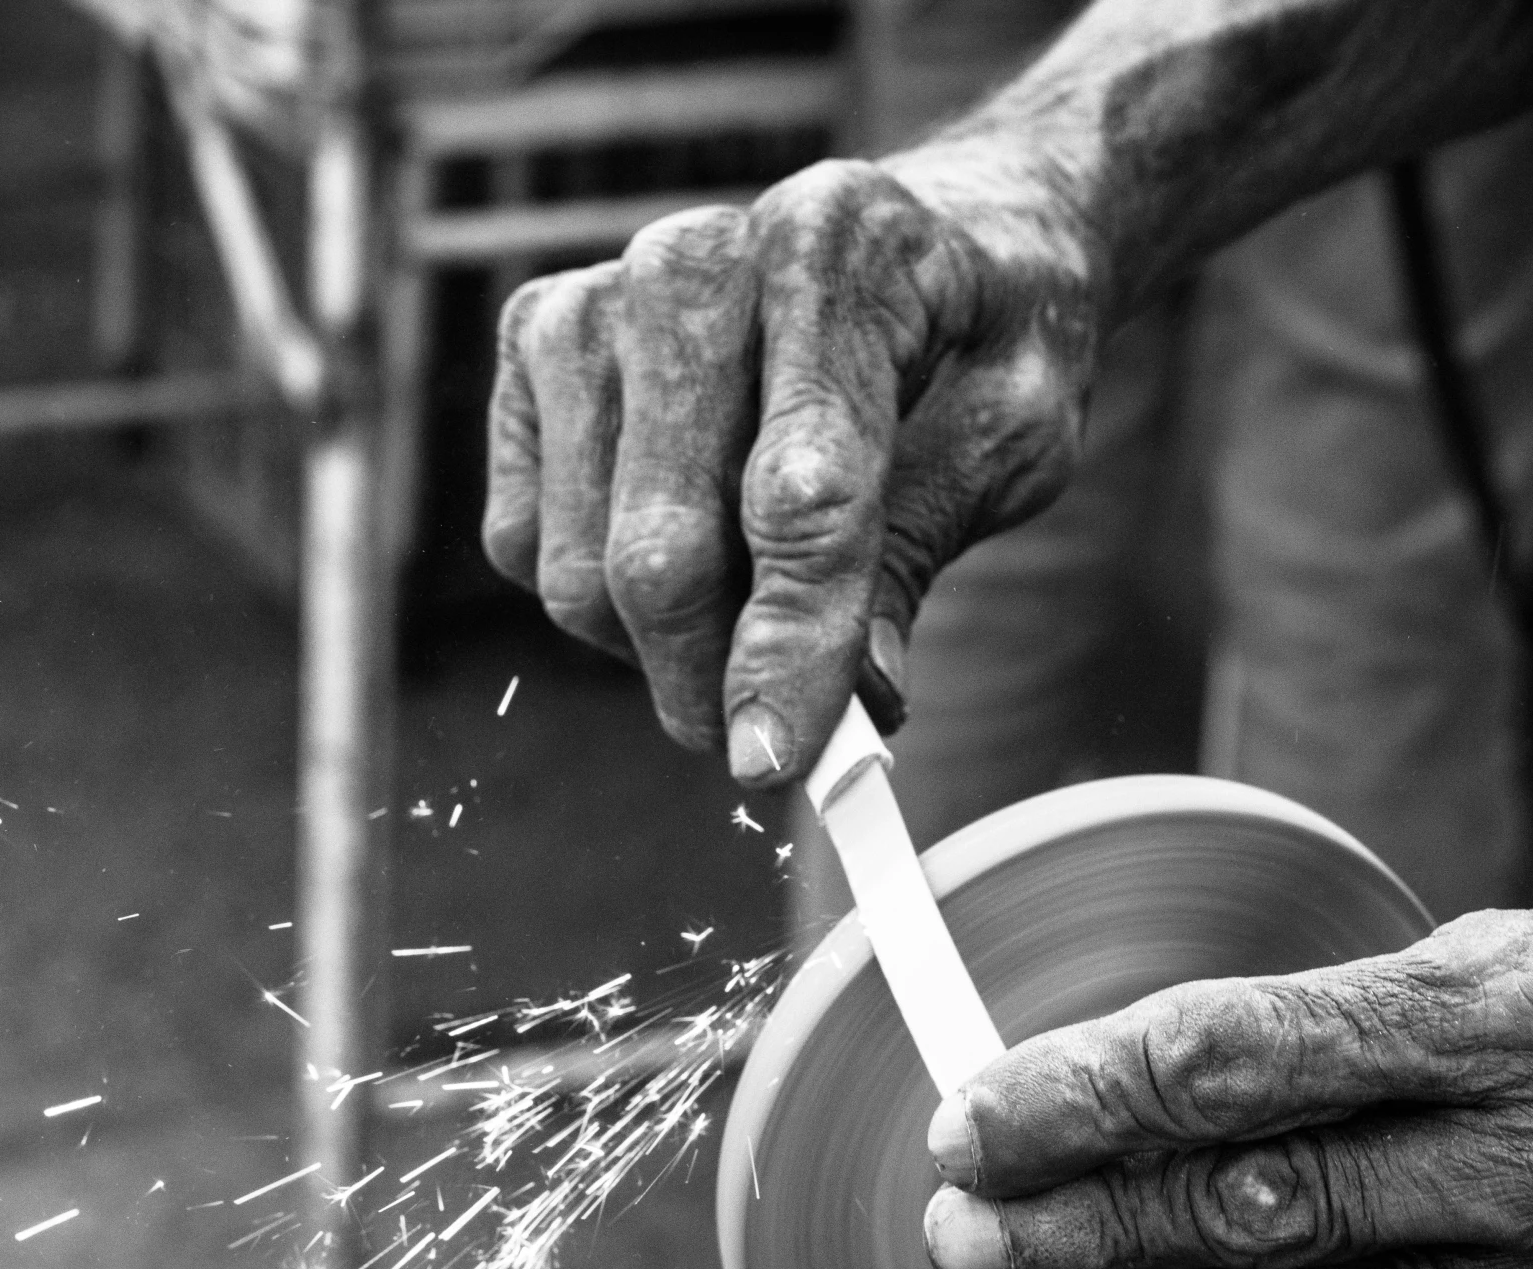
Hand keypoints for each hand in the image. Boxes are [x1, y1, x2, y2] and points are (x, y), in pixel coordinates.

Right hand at [483, 156, 1096, 784]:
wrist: (920, 241)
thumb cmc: (976, 344)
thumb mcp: (1010, 441)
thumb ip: (922, 553)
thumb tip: (849, 707)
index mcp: (837, 254)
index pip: (800, 493)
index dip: (790, 645)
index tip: (777, 763)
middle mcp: (693, 258)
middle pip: (662, 549)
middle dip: (713, 683)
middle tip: (771, 739)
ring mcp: (594, 298)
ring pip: (581, 568)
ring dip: (661, 649)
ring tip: (748, 618)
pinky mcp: (530, 341)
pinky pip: (523, 541)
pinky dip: (599, 597)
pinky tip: (686, 553)